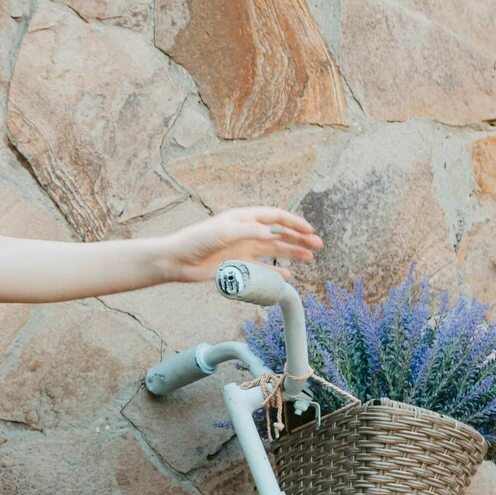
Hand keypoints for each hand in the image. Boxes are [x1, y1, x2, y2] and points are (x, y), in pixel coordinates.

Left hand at [156, 206, 322, 284]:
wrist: (177, 260)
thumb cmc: (197, 241)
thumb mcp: (224, 232)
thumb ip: (249, 232)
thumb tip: (274, 234)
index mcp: (244, 218)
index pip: (276, 217)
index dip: (294, 223)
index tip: (310, 231)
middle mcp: (246, 232)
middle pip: (279, 234)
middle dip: (299, 239)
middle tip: (317, 246)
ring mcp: (243, 249)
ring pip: (274, 251)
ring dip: (292, 253)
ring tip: (310, 258)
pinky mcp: (237, 265)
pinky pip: (262, 269)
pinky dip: (275, 273)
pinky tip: (288, 277)